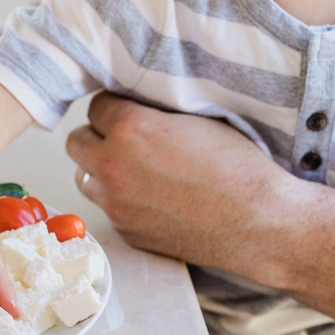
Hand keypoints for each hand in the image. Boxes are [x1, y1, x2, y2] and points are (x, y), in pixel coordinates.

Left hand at [65, 92, 287, 273]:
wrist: (259, 223)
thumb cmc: (238, 167)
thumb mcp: (196, 119)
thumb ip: (154, 111)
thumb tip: (135, 105)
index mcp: (130, 129)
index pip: (96, 106)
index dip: (113, 107)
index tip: (127, 110)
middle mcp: (113, 166)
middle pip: (75, 141)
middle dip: (96, 136)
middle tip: (120, 137)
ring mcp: (115, 203)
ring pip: (83, 176)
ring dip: (99, 169)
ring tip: (130, 167)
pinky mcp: (124, 229)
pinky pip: (107, 207)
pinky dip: (119, 199)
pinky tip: (149, 196)